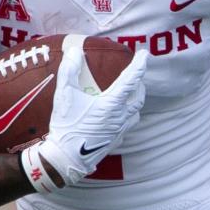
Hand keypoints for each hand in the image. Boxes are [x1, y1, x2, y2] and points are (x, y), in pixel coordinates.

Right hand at [21, 48, 146, 190]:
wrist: (66, 158)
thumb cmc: (66, 125)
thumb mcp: (65, 94)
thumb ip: (69, 70)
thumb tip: (74, 51)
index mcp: (112, 104)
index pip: (131, 79)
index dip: (139, 65)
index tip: (145, 54)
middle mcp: (120, 117)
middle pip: (138, 97)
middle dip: (139, 84)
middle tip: (135, 74)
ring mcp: (119, 131)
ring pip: (135, 113)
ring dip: (135, 101)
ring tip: (131, 94)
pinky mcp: (115, 141)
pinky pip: (127, 126)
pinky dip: (127, 116)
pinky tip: (119, 116)